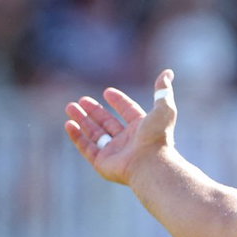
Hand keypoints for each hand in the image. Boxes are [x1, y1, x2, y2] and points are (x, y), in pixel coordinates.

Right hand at [64, 69, 177, 185]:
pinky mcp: (102, 163)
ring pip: (94, 133)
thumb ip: (163, 91)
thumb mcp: (164, 109)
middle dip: (94, 111)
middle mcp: (128, 140)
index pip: (128, 111)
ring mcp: (114, 152)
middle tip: (81, 99)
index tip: (107, 92)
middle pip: (107, 122)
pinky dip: (77, 136)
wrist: (151, 164)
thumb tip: (168, 72)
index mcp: (142, 128)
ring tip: (70, 107)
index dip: (119, 101)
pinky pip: (86, 148)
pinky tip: (69, 124)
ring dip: (82, 120)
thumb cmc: (158, 137)